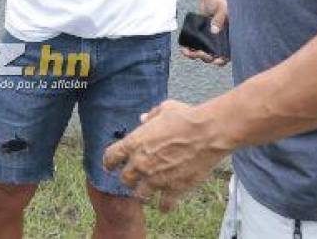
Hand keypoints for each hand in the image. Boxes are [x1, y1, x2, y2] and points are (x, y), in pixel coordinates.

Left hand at [104, 99, 228, 210]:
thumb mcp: (163, 109)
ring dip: (143, 193)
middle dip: (128, 178)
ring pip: (140, 195)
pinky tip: (165, 204)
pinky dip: (164, 205)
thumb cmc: (185, 117)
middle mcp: (141, 164)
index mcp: (134, 143)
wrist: (207, 133)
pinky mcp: (174, 189)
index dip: (109, 162)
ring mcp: (156, 179)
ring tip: (148, 191)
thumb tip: (143, 119)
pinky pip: (164, 205)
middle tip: (134, 177)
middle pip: (125, 179)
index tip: (110, 165)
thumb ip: (150, 117)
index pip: (111, 157)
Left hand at [182, 0, 228, 66]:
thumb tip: (214, 30)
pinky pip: (195, 46)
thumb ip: (219, 19)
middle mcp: (219, 42)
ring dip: (194, 55)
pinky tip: (184, 49)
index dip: (221, 60)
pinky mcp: (200, 36)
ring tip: (187, 52)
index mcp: (229, 38)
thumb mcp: (222, 9)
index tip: (215, 60)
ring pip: (202, 53)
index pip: (227, 55)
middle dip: (205, 57)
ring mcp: (209, 40)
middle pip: (213, 56)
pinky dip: (189, 49)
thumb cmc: (220, 2)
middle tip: (199, 53)